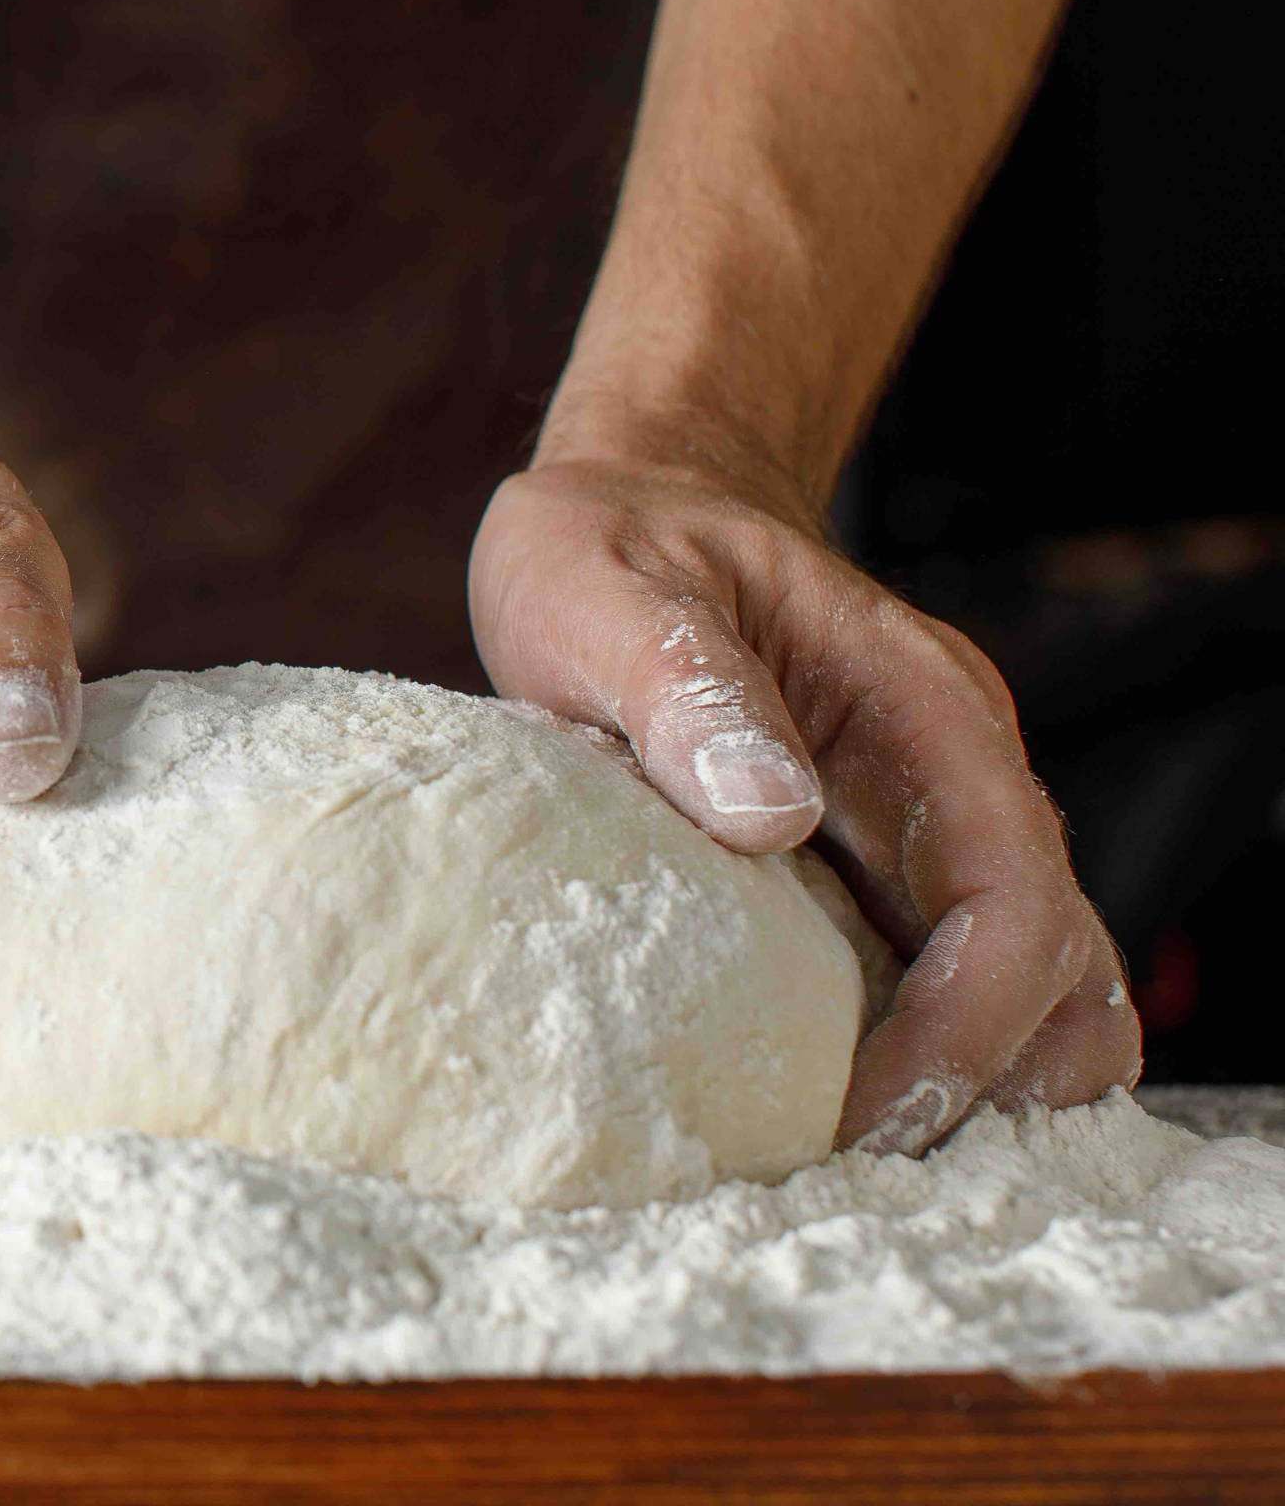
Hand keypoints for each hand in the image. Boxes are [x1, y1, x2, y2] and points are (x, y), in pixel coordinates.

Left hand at [470, 453, 1139, 1155]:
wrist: (626, 505)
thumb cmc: (609, 545)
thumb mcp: (603, 591)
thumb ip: (683, 687)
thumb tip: (772, 814)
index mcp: (919, 707)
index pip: (1012, 896)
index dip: (964, 1026)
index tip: (865, 1113)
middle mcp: (954, 777)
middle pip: (1062, 969)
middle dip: (990, 1085)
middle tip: (848, 1161)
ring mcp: (924, 825)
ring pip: (1031, 990)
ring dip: (971, 1086)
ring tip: (840, 1155)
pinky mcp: (875, 865)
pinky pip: (938, 979)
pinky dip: (916, 1057)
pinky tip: (819, 1106)